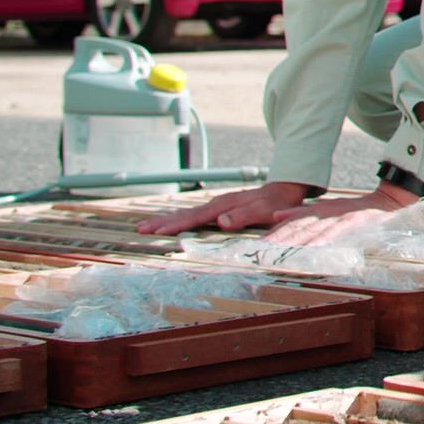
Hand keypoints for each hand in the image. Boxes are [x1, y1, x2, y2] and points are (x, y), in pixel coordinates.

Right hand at [135, 181, 314, 235]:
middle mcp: (217, 204)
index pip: (195, 217)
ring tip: (145, 227)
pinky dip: (178, 219)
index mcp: (224, 205)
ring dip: (166, 220)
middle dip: (162, 222)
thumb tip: (222, 221)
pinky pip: (194, 215)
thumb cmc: (275, 204)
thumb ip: (244, 216)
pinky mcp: (218, 208)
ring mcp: (216, 205)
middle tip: (140, 230)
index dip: (176, 225)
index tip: (158, 231)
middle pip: (185, 214)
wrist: (283, 192)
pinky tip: (168, 224)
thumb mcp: (264, 211)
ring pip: (187, 213)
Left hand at [262, 184, 413, 244]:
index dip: (275, 234)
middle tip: (261, 252)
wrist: (387, 202)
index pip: (292, 223)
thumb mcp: (325, 207)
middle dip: (279, 240)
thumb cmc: (355, 209)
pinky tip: (312, 248)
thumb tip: (274, 214)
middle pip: (297, 227)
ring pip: (312, 230)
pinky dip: (322, 240)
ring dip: (295, 242)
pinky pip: (334, 232)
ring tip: (279, 253)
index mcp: (317, 210)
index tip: (258, 246)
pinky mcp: (352, 222)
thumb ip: (300, 212)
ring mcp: (338, 217)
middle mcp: (324, 213)